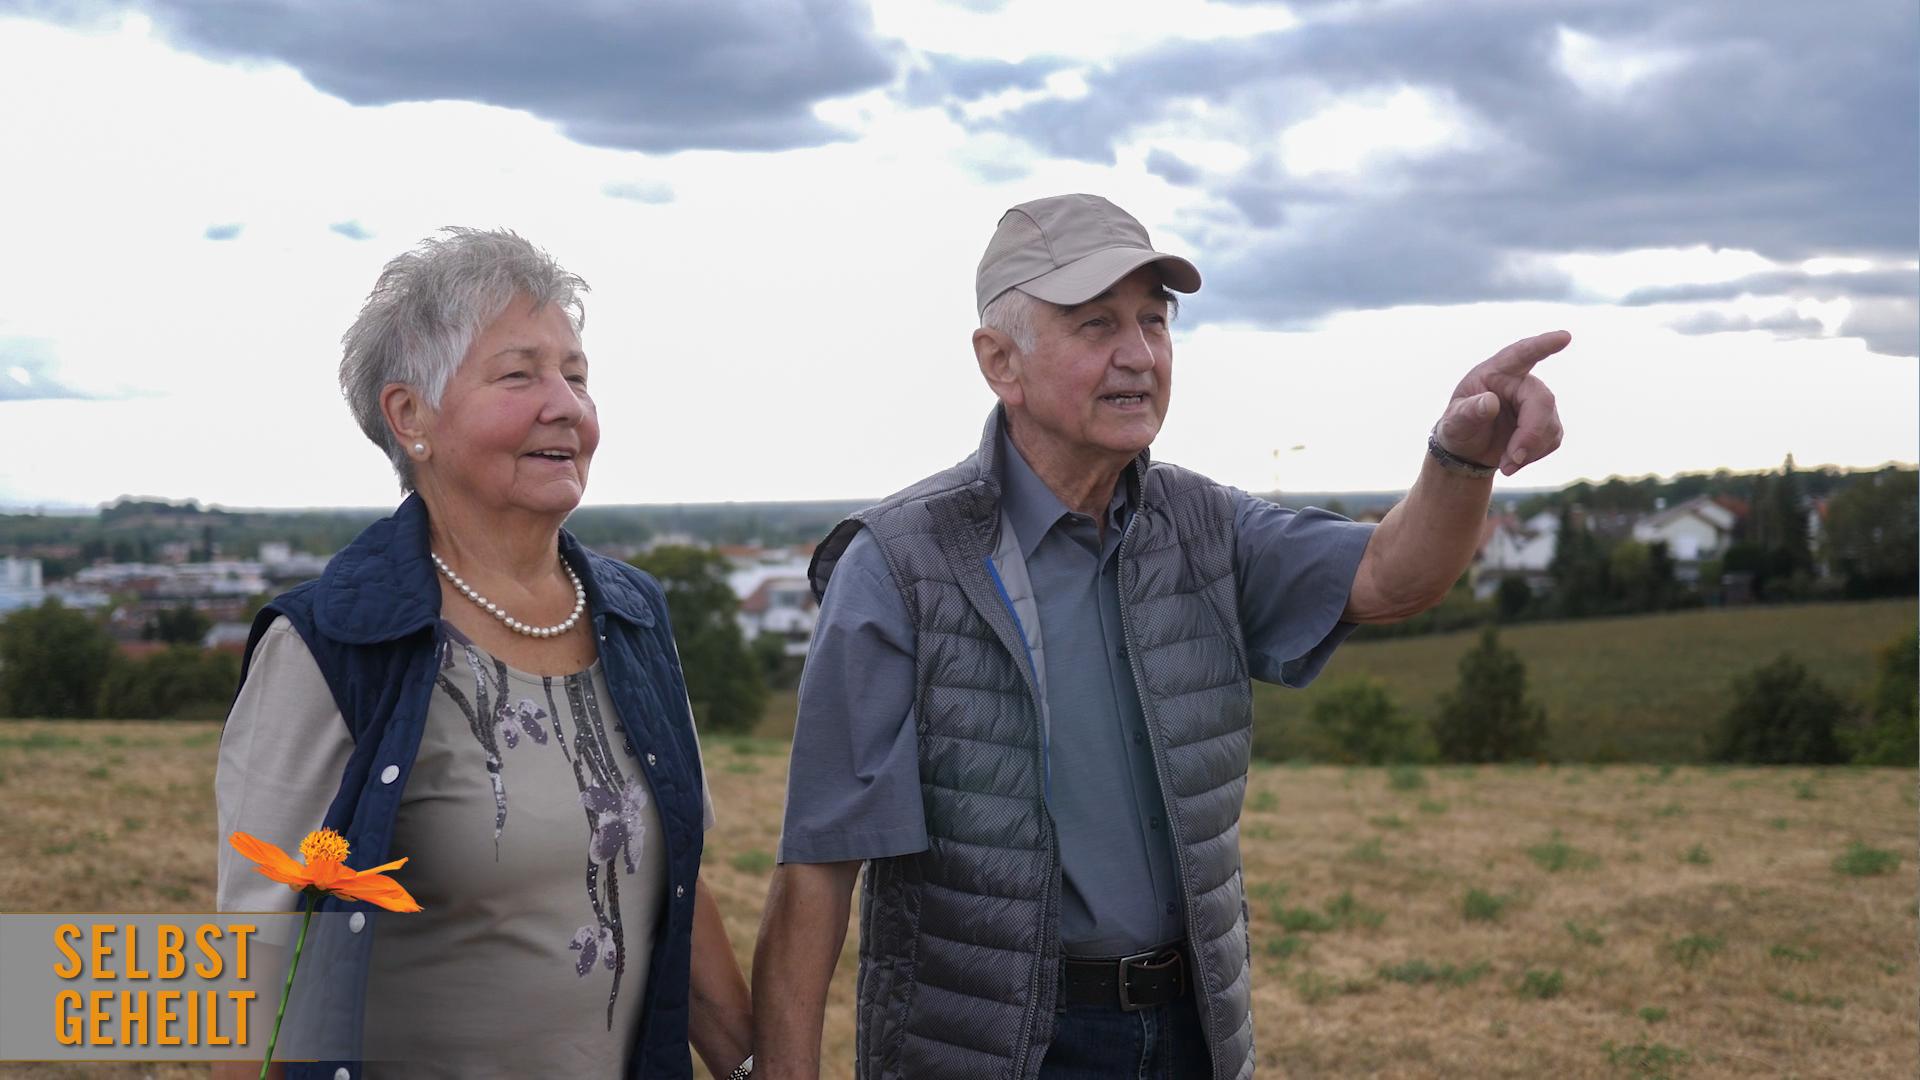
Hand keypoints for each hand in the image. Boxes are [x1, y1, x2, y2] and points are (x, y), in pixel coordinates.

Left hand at [1433, 330, 1569, 475]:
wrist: (1467, 450)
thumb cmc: (1458, 427)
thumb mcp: (1454, 422)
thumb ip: (1469, 412)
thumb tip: (1490, 402)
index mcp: (1497, 372)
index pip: (1522, 354)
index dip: (1543, 345)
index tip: (1564, 337)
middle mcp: (1521, 383)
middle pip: (1542, 401)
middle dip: (1530, 434)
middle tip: (1512, 459)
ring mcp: (1536, 403)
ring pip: (1549, 425)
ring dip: (1529, 450)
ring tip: (1505, 464)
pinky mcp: (1546, 423)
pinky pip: (1552, 439)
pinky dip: (1533, 455)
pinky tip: (1514, 461)